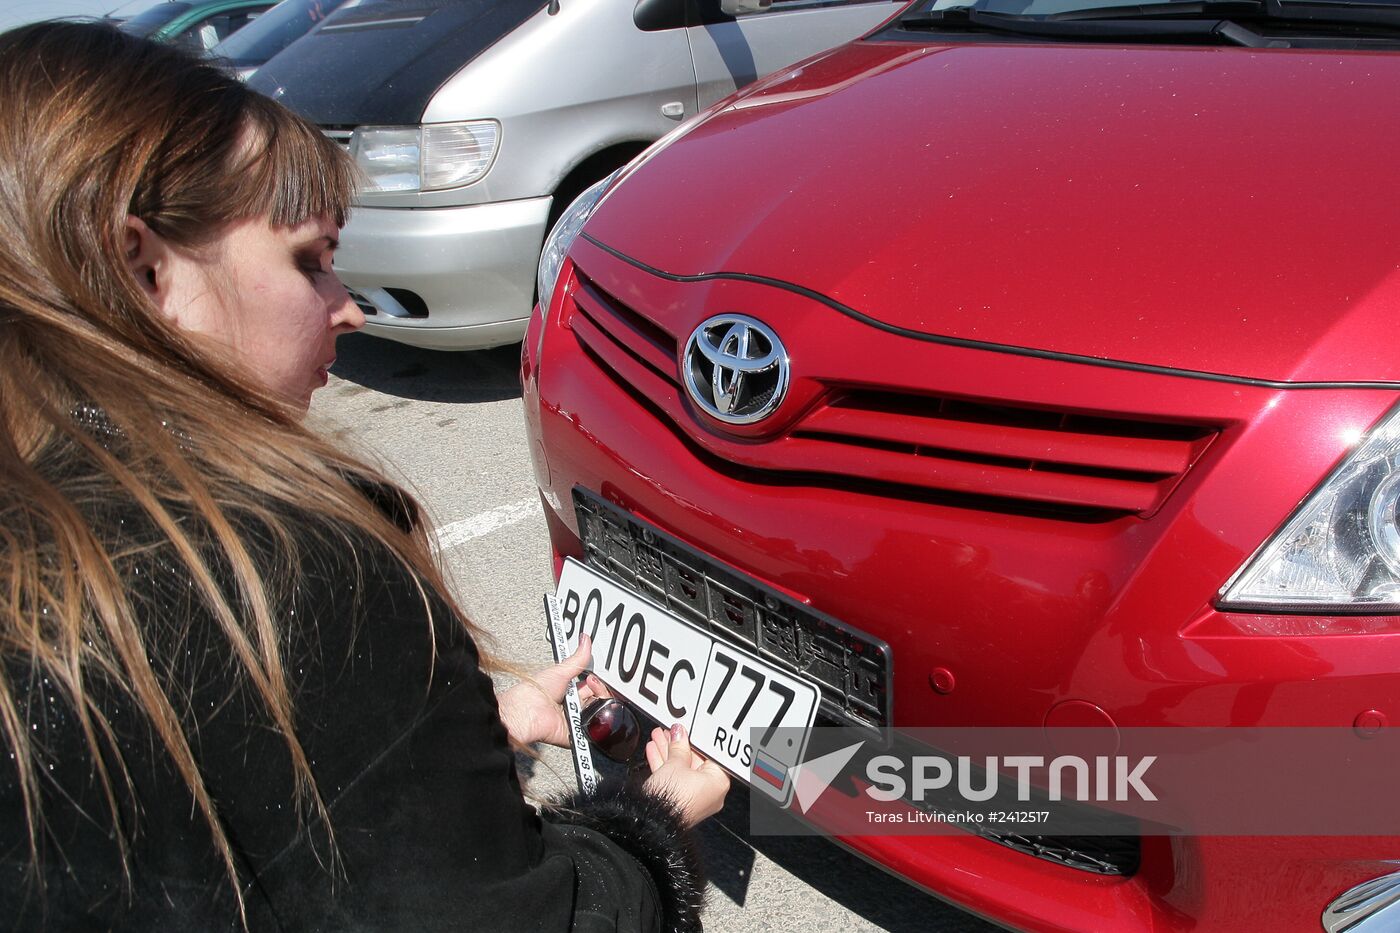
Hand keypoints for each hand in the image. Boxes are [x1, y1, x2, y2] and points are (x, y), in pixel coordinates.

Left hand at [497, 633, 612, 747]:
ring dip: (597, 704)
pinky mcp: (576, 733)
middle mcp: (572, 707)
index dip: (596, 681)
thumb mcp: (560, 671)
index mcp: (568, 692)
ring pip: (598, 713)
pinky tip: (589, 711)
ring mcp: (575, 721)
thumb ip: (577, 659)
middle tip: (590, 683)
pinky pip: (592, 730)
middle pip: (597, 700)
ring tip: (585, 697)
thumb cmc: (534, 691)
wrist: (526, 710)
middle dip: (599, 690)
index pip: (591, 687)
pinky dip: (593, 721)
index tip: (594, 674)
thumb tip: (585, 640)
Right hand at [642, 723, 730, 827]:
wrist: (653, 822)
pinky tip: (654, 750)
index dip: (698, 739)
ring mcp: (693, 797)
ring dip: (669, 751)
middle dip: (680, 744)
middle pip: (695, 761)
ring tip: (660, 736)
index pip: (711, 754)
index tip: (689, 730)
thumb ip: (678, 746)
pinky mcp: (678, 801)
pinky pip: (673, 778)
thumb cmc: (673, 800)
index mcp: (718, 782)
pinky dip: (664, 764)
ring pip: (681, 769)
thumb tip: (679, 735)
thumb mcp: (675, 763)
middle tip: (672, 731)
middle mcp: (709, 791)